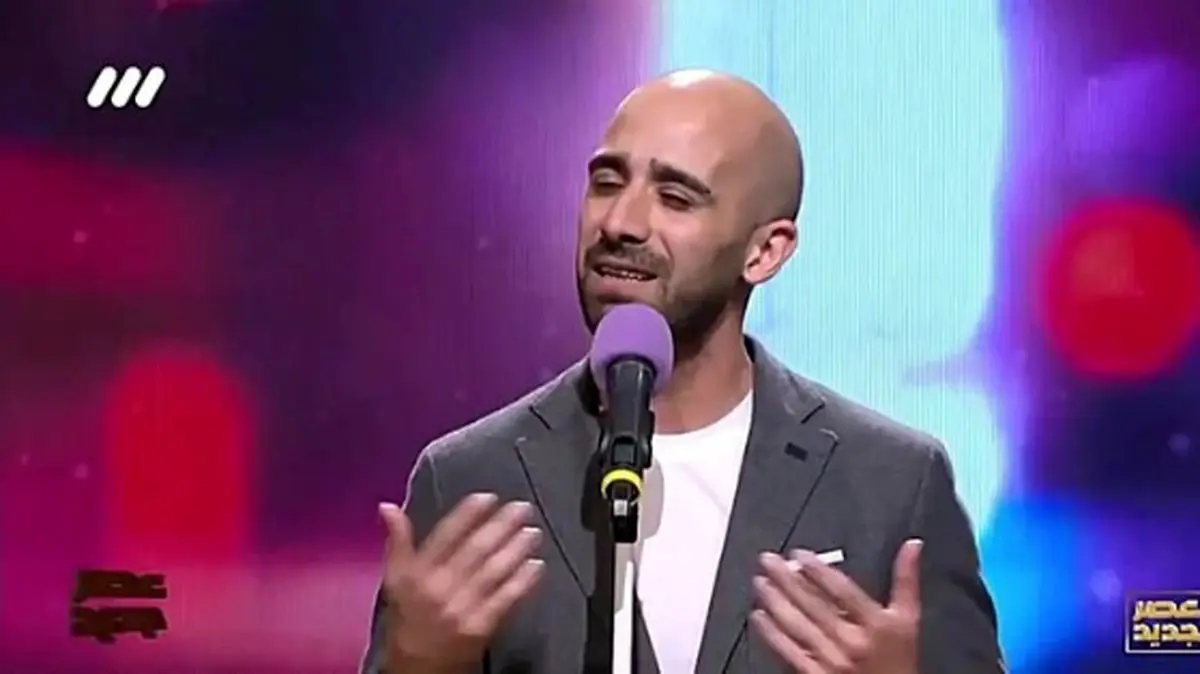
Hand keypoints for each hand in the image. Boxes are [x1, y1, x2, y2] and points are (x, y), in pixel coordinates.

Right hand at [379, 493, 544, 672]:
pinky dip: (522, 581)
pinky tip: (536, 565)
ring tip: (532, 531)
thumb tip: (388, 506)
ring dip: (516, 549)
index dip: (467, 514)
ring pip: (493, 571)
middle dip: (501, 526)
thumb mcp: (395, 580)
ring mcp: (462, 608)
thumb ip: (397, 541)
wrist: (416, 669)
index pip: (444, 536)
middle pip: (474, 550)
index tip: (487, 497)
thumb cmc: (406, 621)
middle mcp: (439, 588)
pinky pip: (505, 599)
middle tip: (522, 508)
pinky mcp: (481, 627)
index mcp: (417, 573)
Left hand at [751, 539, 922, 673]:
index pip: (842, 590)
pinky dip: (772, 633)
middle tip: (768, 560)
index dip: (818, 570)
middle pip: (814, 604)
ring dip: (775, 601)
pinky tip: (759, 616)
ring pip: (798, 625)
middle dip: (787, 579)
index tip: (798, 554)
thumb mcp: (909, 620)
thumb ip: (906, 581)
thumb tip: (912, 545)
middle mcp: (853, 641)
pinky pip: (789, 651)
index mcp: (877, 624)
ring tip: (760, 581)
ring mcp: (833, 660)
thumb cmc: (899, 662)